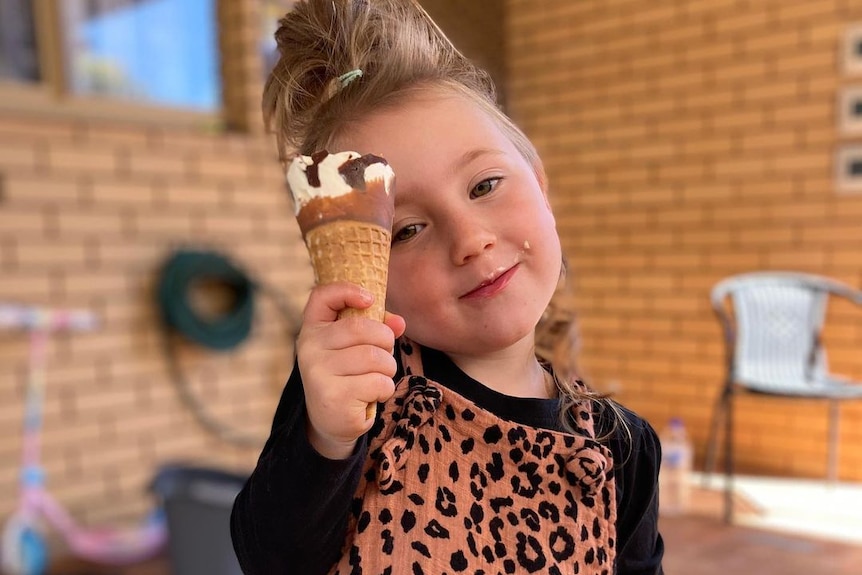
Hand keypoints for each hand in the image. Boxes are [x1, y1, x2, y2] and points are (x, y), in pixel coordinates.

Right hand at [297, 282, 405, 458]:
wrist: (331, 421)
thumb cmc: (348, 375)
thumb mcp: (357, 348)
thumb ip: (377, 329)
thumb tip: (400, 323)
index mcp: (313, 330)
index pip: (322, 296)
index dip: (347, 290)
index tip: (370, 299)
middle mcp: (309, 348)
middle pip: (362, 328)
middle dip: (385, 341)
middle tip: (383, 356)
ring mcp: (319, 373)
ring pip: (375, 357)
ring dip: (387, 368)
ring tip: (376, 378)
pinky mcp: (334, 396)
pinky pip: (379, 382)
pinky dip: (384, 389)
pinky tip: (371, 396)